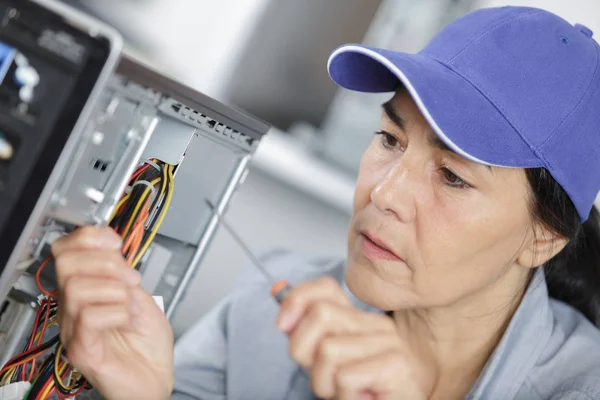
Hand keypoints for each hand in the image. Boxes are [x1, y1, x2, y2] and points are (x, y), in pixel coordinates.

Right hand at [52, 226, 173, 399]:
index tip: (115, 242)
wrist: (156, 379)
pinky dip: (116, 312)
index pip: (66, 250)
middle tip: (130, 279)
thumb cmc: (148, 345)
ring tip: (129, 303)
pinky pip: (89, 316)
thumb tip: (112, 250)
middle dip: (105, 262)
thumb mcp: (140, 297)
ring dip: (114, 289)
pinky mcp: (82, 349)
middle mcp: (74, 307)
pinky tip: (126, 321)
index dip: (89, 237)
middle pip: (66, 263)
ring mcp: (74, 328)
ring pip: (76, 287)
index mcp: (87, 289)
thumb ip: (123, 274)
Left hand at [276, 276, 434, 399]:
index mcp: (358, 319)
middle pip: (320, 313)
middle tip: (324, 376)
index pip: (325, 287)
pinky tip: (360, 397)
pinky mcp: (396, 365)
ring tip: (345, 390)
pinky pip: (345, 376)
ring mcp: (389, 342)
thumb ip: (308, 338)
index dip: (296, 299)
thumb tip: (284, 320)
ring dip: (325, 382)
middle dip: (304, 350)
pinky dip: (343, 395)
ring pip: (328, 349)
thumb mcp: (326, 362)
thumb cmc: (360, 391)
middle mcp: (376, 324)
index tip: (282, 325)